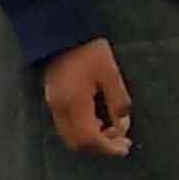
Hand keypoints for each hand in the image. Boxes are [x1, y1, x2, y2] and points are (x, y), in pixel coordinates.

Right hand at [43, 38, 132, 156]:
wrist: (63, 32)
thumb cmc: (89, 50)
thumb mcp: (111, 74)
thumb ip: (118, 102)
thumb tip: (123, 126)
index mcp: (74, 103)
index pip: (89, 139)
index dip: (108, 147)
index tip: (125, 148)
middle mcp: (59, 108)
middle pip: (78, 143)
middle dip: (100, 146)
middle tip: (122, 141)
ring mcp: (53, 104)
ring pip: (71, 136)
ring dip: (92, 139)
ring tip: (113, 130)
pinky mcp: (53, 99)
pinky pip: (67, 125)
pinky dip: (83, 129)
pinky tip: (99, 120)